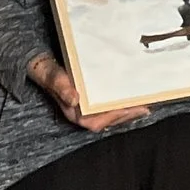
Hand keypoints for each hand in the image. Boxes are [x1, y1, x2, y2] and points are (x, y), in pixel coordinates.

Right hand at [28, 54, 149, 132]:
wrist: (44, 67)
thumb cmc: (50, 73)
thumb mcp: (54, 78)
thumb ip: (62, 88)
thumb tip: (74, 99)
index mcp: (73, 112)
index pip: (94, 122)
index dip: (112, 118)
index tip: (128, 110)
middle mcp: (82, 113)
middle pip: (107, 121)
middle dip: (126, 116)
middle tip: (144, 108)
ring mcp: (88, 108)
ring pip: (110, 116)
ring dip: (127, 113)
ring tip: (145, 106)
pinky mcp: (93, 101)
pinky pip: (110, 108)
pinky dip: (123, 106)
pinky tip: (135, 100)